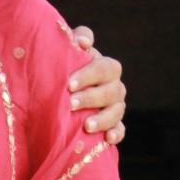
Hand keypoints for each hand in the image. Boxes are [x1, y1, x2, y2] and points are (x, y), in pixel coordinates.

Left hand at [68, 26, 125, 142]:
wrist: (59, 95)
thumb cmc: (62, 71)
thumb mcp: (65, 53)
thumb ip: (73, 40)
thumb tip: (83, 42)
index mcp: (104, 68)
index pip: (106, 68)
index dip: (90, 75)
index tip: (69, 84)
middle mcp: (113, 87)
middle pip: (112, 90)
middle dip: (92, 97)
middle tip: (71, 103)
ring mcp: (114, 107)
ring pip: (117, 111)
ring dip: (103, 118)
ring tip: (86, 125)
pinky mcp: (112, 126)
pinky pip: (120, 130)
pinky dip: (116, 134)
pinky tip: (108, 139)